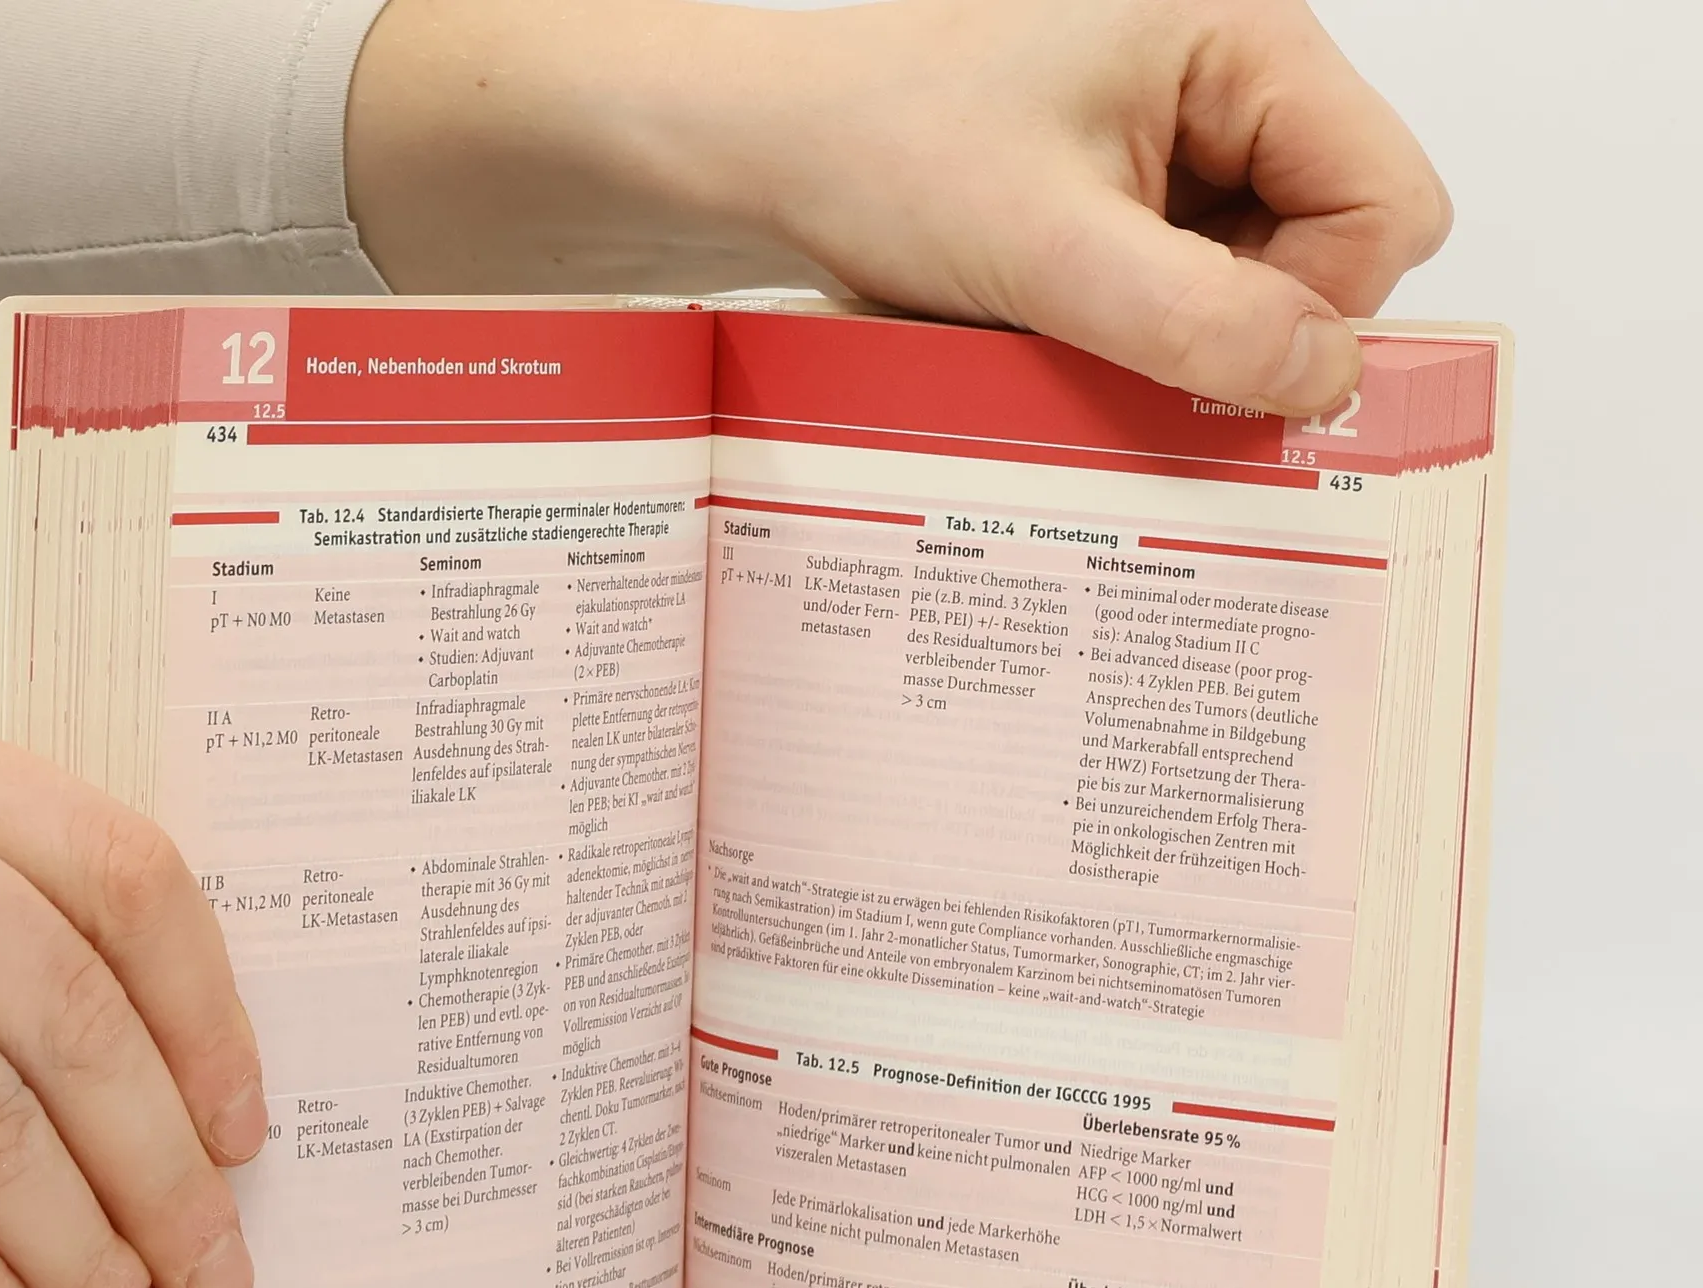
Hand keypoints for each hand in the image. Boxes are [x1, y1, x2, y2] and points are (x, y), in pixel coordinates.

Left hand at [345, 0, 1449, 416]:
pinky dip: (1143, 329)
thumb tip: (1330, 385)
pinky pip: (1193, 286)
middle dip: (1249, 323)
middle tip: (1129, 347)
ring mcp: (1182, 135)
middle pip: (1336, 244)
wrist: (767, 151)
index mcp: (1241, 37)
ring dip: (1185, 335)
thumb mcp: (1051, 251)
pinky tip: (1066, 323)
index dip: (1320, 306)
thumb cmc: (882, 152)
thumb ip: (1204, 322)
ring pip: (1264, 279)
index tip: (1210, 359)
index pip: (1386, 201)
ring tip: (1077, 326)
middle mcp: (1230, 74)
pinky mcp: (1136, 190)